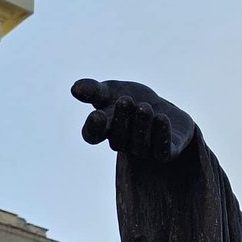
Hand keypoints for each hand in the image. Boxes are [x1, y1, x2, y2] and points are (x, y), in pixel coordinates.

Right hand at [71, 79, 194, 161]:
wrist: (163, 109)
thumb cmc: (132, 100)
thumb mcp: (112, 91)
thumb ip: (94, 91)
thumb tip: (75, 88)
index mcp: (105, 130)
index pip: (92, 135)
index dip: (93, 128)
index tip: (97, 114)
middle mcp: (123, 143)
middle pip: (117, 138)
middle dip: (121, 119)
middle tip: (125, 100)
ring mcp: (144, 150)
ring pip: (140, 143)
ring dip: (141, 125)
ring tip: (145, 107)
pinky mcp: (166, 152)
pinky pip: (163, 150)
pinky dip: (162, 135)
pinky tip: (162, 118)